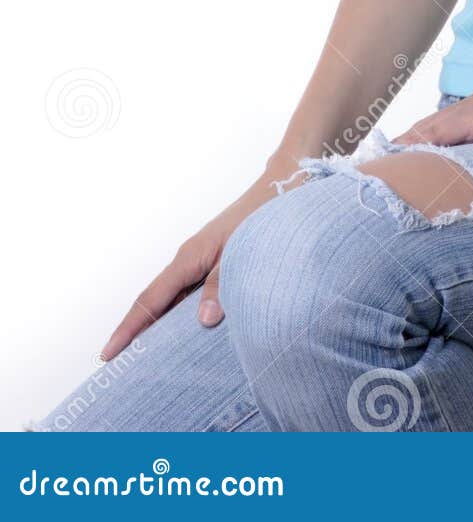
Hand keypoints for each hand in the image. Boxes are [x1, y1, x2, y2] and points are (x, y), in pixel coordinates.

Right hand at [98, 158, 309, 361]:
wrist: (282, 187)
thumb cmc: (263, 216)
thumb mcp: (243, 253)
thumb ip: (222, 286)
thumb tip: (203, 321)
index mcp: (190, 258)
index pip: (150, 299)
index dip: (129, 328)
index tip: (107, 354)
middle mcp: (190, 260)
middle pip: (155, 302)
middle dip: (136, 333)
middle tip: (119, 368)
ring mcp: (202, 262)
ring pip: (173, 300)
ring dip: (159, 327)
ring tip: (147, 360)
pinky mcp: (216, 263)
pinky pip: (190, 295)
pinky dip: (182, 317)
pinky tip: (188, 335)